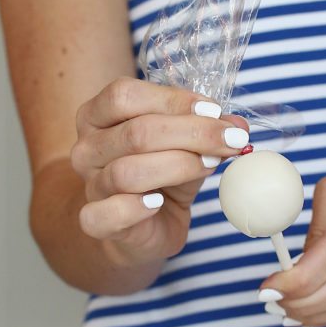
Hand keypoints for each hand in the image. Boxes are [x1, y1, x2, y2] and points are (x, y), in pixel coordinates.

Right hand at [70, 77, 248, 268]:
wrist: (144, 230)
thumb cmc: (161, 180)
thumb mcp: (185, 148)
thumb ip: (205, 133)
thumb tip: (238, 125)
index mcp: (98, 116)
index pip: (126, 96)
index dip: (174, 100)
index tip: (215, 112)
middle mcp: (87, 148)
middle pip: (136, 132)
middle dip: (193, 133)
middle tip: (231, 140)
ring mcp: (89, 186)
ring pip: (128, 172)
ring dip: (178, 166)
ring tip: (209, 166)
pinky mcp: (95, 221)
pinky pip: (109, 213)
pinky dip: (136, 208)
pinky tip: (159, 203)